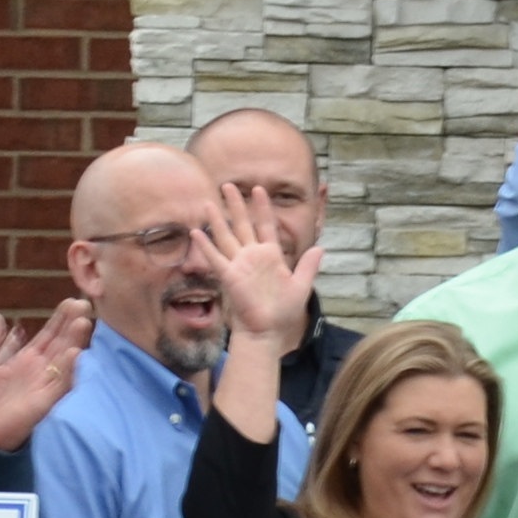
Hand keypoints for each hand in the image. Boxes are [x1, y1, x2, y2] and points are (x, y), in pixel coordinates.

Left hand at [0, 299, 96, 453]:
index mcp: (26, 361)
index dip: (60, 319)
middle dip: (72, 325)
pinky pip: (58, 384)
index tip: (71, 301)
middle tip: (83, 303)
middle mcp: (39, 372)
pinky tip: (74, 352)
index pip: (48, 336)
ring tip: (83, 322)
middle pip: (61, 344)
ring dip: (74, 342)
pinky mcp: (42, 403)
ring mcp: (43, 387)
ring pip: (64, 360)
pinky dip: (67, 369)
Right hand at [199, 179, 319, 346]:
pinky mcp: (229, 277)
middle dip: (236, 205)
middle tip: (228, 185)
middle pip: (242, 225)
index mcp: (270, 256)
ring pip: (226, 237)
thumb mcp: (302, 286)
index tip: (259, 189)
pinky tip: (197, 232)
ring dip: (218, 219)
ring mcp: (239, 265)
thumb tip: (320, 247)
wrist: (268, 332)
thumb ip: (309, 266)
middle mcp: (253, 257)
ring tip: (210, 201)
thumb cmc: (284, 312)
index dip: (262, 207)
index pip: (266, 225)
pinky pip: (216, 258)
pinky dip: (206, 246)